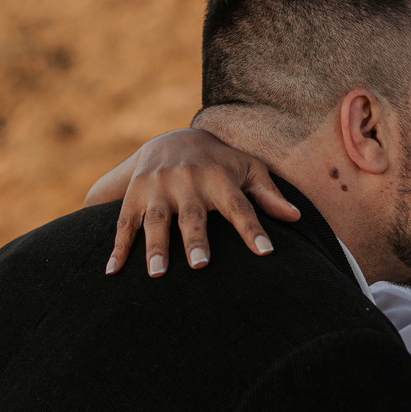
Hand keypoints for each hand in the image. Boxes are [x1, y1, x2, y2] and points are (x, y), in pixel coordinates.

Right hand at [103, 130, 299, 276]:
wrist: (172, 138)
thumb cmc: (220, 162)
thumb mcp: (248, 169)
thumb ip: (269, 194)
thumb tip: (297, 216)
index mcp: (217, 177)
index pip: (239, 206)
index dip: (252, 229)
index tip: (266, 252)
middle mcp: (186, 181)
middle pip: (191, 214)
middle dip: (195, 239)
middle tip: (200, 265)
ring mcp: (157, 188)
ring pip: (156, 219)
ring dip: (155, 246)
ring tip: (157, 273)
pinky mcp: (134, 194)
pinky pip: (124, 223)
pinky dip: (118, 247)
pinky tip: (113, 271)